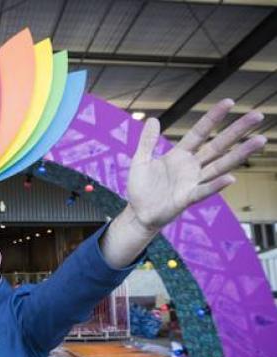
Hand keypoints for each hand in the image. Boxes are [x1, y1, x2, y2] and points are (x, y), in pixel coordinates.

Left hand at [127, 99, 266, 231]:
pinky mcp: (187, 198)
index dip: (213, 118)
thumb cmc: (141, 188)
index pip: (199, 133)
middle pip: (218, 146)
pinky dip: (216, 185)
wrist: (138, 213)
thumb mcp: (141, 161)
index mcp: (179, 155)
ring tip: (260, 140)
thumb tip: (153, 119)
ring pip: (220, 166)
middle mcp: (191, 167)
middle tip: (258, 115)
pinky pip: (204, 190)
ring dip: (239, 154)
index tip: (229, 102)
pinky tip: (231, 178)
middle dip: (237, 131)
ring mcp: (192, 182)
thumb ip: (147, 142)